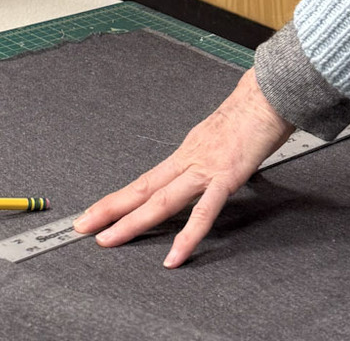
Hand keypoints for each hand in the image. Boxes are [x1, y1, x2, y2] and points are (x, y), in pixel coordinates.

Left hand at [74, 69, 290, 267]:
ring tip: (107, 240)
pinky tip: (174, 256)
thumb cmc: (252, 114)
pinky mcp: (226, 176)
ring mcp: (205, 168)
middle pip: (142, 189)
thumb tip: (211, 176)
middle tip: (81, 226)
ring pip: (161, 200)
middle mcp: (188, 159)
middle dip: (109, 210)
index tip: (95, 212)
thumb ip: (213, 161)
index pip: (145, 181)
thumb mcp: (223, 141)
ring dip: (132, 222)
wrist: (269, 92)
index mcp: (187, 153)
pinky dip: (187, 236)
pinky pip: (204, 212)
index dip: (118, 199)